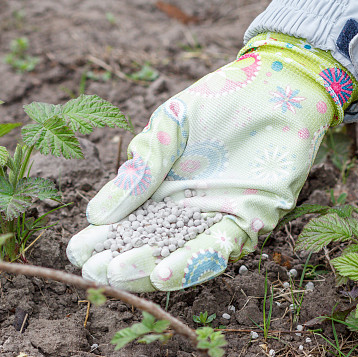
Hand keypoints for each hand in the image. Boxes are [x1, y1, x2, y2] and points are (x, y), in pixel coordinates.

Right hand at [67, 34, 356, 291]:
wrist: (278, 82)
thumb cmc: (221, 99)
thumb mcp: (168, 129)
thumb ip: (140, 170)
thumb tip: (97, 215)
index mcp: (160, 190)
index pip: (124, 226)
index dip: (100, 241)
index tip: (79, 250)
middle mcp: (186, 211)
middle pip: (147, 249)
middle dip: (119, 264)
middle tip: (97, 269)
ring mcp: (216, 218)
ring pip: (179, 257)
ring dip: (148, 270)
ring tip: (119, 273)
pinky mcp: (250, 220)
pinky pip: (219, 250)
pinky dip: (192, 264)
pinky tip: (162, 272)